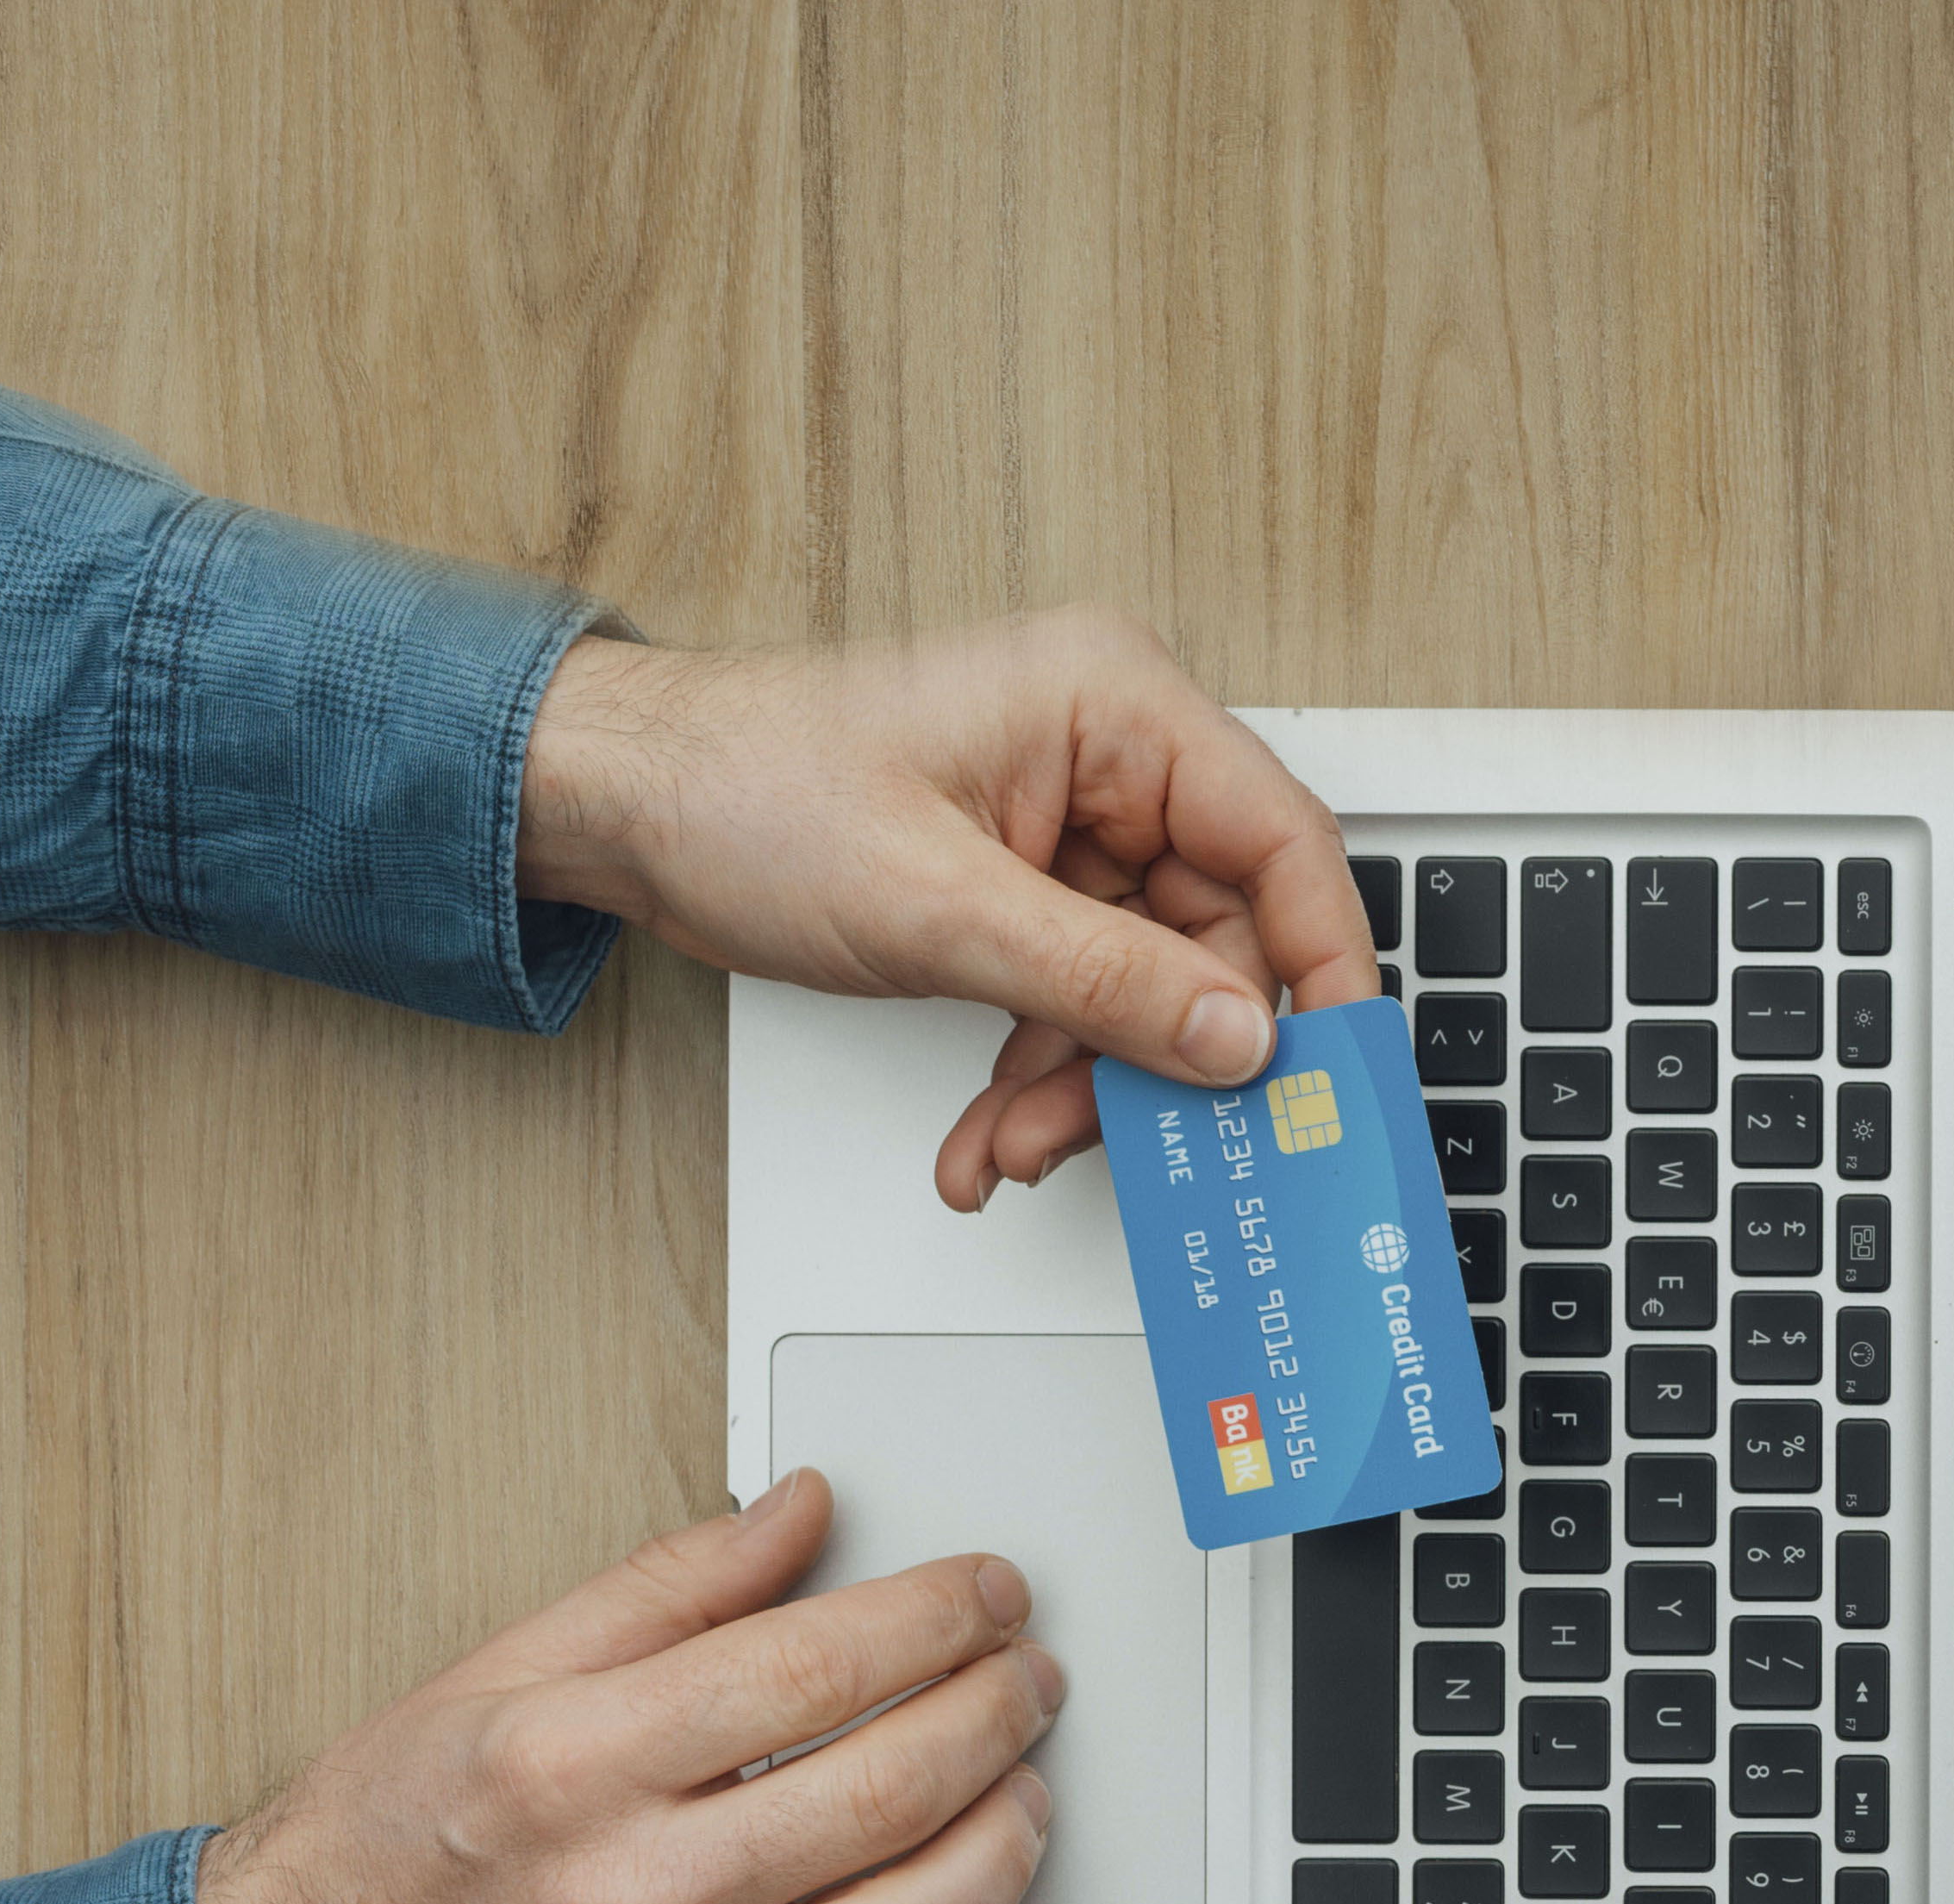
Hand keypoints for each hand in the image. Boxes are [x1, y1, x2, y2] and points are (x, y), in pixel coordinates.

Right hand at [192, 1471, 1060, 1903]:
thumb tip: (804, 1512)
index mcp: (576, 1766)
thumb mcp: (498, 1672)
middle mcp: (627, 1899)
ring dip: (1003, 1854)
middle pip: (883, 1793)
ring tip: (1029, 1797)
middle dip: (996, 1717)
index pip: (814, 1668)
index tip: (989, 1594)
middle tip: (1031, 1680)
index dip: (936, 1617)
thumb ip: (669, 1588)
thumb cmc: (378, 1846)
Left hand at [513, 609, 1378, 1199]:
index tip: (1327, 1075)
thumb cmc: (748, 789)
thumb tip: (1236, 1039)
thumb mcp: (939, 905)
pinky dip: (1041, 1079)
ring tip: (1007, 1147)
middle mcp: (1111, 762)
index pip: (1281, 842)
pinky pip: (1085, 1004)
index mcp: (1115, 707)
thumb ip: (1106, 979)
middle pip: (1216, 941)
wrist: (626, 806)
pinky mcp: (1031, 891)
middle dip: (1155, 1060)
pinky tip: (987, 1133)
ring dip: (1084, 1089)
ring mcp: (1072, 830)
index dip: (1322, 968)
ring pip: (1149, 992)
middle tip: (1105, 1138)